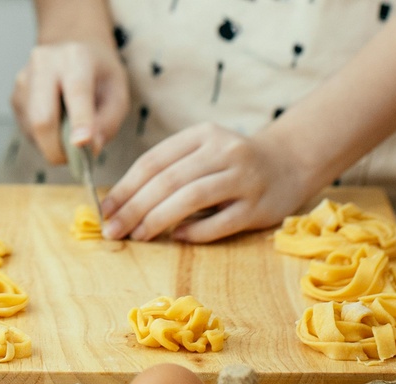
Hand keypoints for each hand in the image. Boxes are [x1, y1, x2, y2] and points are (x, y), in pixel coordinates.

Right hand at [11, 40, 128, 163]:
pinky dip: (44, 139)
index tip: (82, 144)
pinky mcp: (15, 97)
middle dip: (58, 148)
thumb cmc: (99, 76)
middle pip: (43, 117)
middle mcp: (44, 64)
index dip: (80, 121)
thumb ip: (108, 121)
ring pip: (33, 129)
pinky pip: (28, 130)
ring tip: (71, 135)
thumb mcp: (118, 93)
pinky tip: (58, 124)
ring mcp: (24, 80)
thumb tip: (89, 148)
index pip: (77, 92)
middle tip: (75, 162)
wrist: (72, 49)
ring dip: (53, 145)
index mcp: (76, 57)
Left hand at [100, 122, 321, 242]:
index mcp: (202, 135)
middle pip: (168, 180)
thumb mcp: (201, 152)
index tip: (105, 210)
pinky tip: (177, 237)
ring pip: (191, 197)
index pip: (153, 161)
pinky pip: (220, 222)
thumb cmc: (231, 164)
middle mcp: (224, 151)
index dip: (124, 187)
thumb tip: (120, 204)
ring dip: (158, 219)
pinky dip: (194, 232)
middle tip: (113, 230)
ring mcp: (244, 178)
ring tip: (138, 235)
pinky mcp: (258, 207)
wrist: (290, 163)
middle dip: (134, 208)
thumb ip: (168, 170)